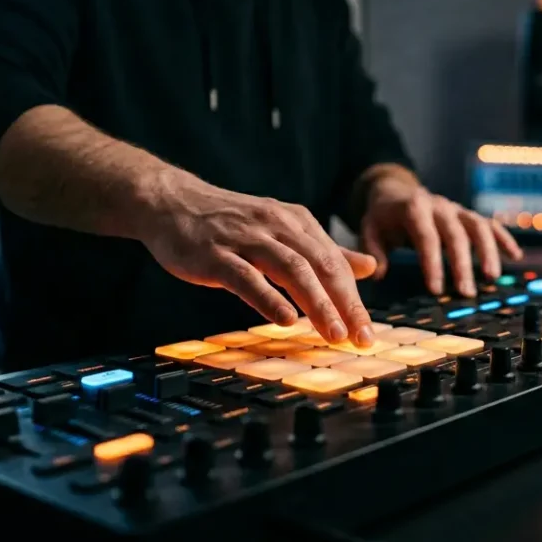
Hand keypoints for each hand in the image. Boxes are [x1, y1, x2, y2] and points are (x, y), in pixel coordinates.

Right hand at [136, 171, 377, 346]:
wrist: (172, 203)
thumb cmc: (230, 223)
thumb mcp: (282, 230)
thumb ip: (324, 251)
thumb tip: (369, 267)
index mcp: (296, 222)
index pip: (335, 263)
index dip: (354, 299)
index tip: (367, 333)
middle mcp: (276, 226)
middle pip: (321, 266)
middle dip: (345, 304)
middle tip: (360, 339)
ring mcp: (245, 239)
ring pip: (291, 269)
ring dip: (316, 303)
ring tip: (333, 333)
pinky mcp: (215, 254)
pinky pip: (246, 277)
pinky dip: (268, 298)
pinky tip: (285, 320)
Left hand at [359, 172, 521, 296]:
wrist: (395, 191)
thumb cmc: (383, 216)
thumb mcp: (369, 228)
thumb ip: (372, 250)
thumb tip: (379, 274)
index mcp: (414, 208)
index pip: (426, 237)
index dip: (432, 263)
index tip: (436, 290)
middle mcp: (439, 206)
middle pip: (455, 234)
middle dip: (462, 264)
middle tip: (466, 293)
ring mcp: (456, 209)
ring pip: (478, 226)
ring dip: (488, 251)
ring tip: (492, 278)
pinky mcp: (467, 214)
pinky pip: (489, 224)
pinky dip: (503, 238)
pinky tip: (514, 256)